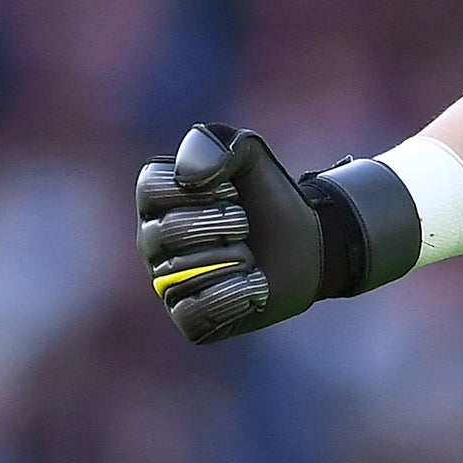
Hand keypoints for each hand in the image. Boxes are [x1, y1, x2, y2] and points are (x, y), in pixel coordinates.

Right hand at [136, 123, 327, 343]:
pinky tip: (256, 286)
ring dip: (232, 261)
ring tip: (252, 257)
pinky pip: (193, 315)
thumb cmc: (271, 197)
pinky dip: (232, 297)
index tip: (233, 191)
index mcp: (158, 199)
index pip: (152, 187)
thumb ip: (219, 143)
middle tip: (246, 225)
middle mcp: (154, 242)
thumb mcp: (251, 154)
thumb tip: (189, 177)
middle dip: (221, 225)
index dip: (202, 188)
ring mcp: (168, 282)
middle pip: (166, 233)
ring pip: (179, 276)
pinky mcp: (191, 318)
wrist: (309, 242)